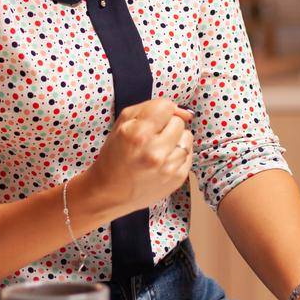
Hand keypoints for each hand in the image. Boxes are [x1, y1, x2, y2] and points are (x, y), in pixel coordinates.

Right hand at [76, 97, 193, 218]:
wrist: (110, 193)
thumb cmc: (115, 157)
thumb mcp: (122, 124)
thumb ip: (151, 108)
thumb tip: (184, 112)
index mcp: (137, 135)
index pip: (166, 107)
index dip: (159, 112)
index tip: (152, 121)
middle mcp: (154, 152)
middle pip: (178, 122)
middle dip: (167, 126)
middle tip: (152, 138)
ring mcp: (168, 167)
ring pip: (187, 137)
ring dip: (174, 140)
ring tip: (158, 150)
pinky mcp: (178, 179)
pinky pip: (189, 154)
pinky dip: (178, 154)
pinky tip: (164, 160)